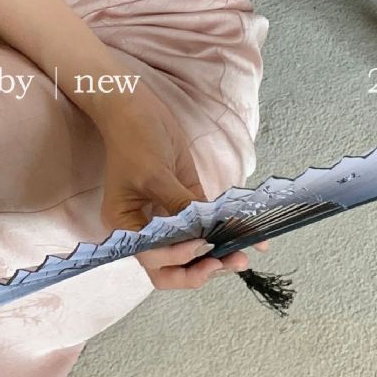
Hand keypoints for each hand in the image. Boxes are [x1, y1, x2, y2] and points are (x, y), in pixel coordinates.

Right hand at [93, 74, 269, 292]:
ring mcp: (168, 218)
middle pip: (171, 267)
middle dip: (200, 270)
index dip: (179, 257)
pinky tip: (250, 238)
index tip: (203, 244)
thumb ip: (179, 206)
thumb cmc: (135, 140)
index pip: (153, 258)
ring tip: (243, 257)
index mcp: (126, 227)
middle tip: (231, 262)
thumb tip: (204, 235)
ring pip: (191, 252)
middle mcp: (145, 230)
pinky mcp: (186, 202)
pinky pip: (206, 226)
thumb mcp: (155, 175)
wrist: (136, 107)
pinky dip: (225, 234)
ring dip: (216, 258)